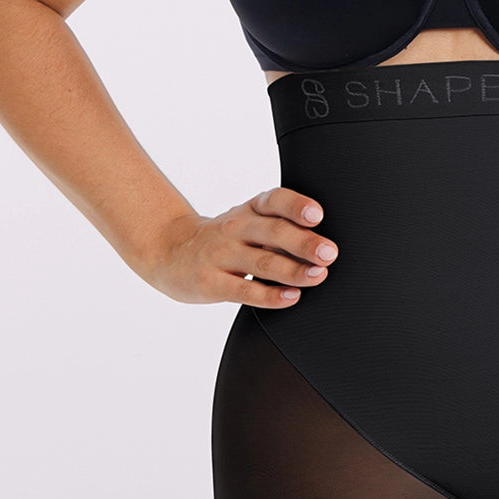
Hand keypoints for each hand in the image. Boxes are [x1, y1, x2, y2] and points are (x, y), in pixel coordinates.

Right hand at [139, 187, 338, 306]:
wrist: (170, 252)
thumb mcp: (247, 221)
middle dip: (304, 243)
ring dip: (293, 270)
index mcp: (250, 210)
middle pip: (273, 232)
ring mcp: (221, 255)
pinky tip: (291, 297)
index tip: (316, 216)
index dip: (295, 206)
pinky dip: (270, 296)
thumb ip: (282, 226)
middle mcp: (235, 228)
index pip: (274, 201)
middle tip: (329, 253)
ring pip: (262, 263)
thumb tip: (328, 244)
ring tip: (318, 275)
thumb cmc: (226, 239)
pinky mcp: (211, 282)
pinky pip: (244, 290)